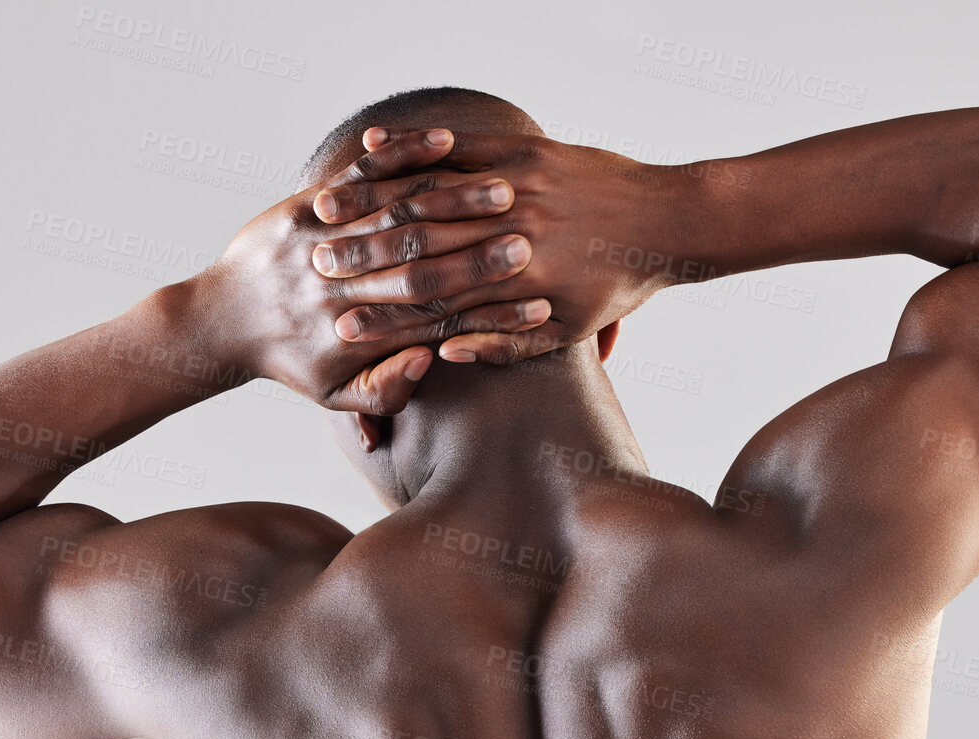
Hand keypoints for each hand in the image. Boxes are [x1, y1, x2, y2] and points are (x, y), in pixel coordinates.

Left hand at [198, 129, 546, 412]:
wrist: (222, 319)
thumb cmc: (292, 361)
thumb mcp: (337, 395)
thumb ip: (388, 390)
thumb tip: (431, 362)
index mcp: (354, 334)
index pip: (432, 318)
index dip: (484, 309)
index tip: (533, 299)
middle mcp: (338, 285)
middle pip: (419, 265)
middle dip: (477, 251)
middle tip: (528, 238)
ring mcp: (321, 239)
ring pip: (396, 214)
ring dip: (454, 199)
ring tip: (503, 189)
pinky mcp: (308, 204)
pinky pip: (361, 173)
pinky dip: (403, 155)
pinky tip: (446, 142)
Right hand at [309, 128, 691, 364]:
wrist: (667, 222)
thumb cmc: (615, 285)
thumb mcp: (564, 330)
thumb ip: (503, 344)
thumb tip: (444, 354)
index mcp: (518, 287)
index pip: (434, 305)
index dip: (383, 316)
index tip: (336, 326)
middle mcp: (512, 234)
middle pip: (420, 248)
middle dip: (360, 257)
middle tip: (311, 268)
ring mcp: (516, 187)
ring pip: (428, 192)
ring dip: (371, 198)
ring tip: (323, 209)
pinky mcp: (523, 149)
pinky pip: (455, 144)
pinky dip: (409, 143)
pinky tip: (368, 145)